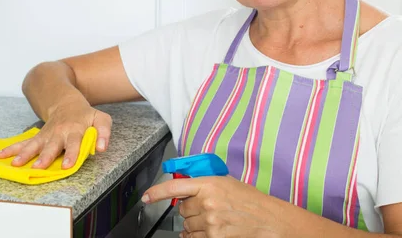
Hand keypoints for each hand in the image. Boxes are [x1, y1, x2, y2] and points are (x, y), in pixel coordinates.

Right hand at [0, 96, 111, 169]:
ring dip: (24, 154)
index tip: (67, 165)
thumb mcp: (100, 119)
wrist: (66, 102)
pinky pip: (23, 143)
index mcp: (75, 129)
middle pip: (51, 146)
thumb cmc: (85, 115)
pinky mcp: (37, 136)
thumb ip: (104, 132)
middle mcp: (58, 133)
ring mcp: (46, 135)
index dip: (72, 154)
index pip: (74, 143)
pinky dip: (10, 148)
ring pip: (34, 144)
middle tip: (38, 167)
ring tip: (14, 164)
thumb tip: (102, 148)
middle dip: (44, 157)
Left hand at [142, 175, 282, 237]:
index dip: (156, 193)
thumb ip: (204, 185)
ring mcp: (210, 222)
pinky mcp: (215, 237)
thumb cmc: (251, 201)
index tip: (146, 197)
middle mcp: (207, 202)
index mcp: (209, 184)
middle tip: (206, 210)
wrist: (269, 220)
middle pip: (181, 210)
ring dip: (194, 225)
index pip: (174, 187)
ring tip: (212, 221)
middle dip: (190, 211)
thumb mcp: (226, 183)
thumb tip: (185, 191)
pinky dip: (198, 237)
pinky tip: (209, 232)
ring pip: (187, 226)